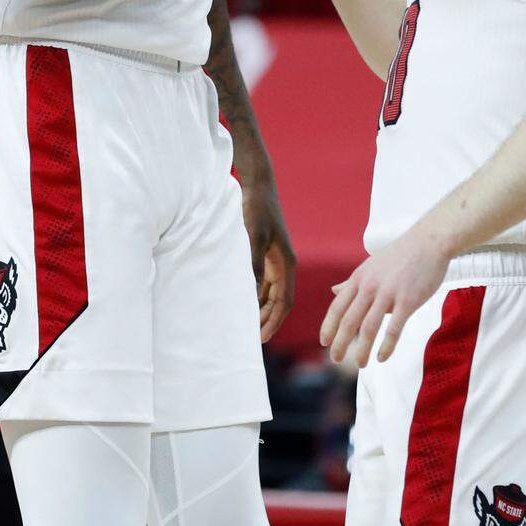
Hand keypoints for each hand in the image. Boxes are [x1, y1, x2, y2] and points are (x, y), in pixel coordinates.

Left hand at [241, 181, 296, 341]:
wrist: (257, 186)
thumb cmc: (256, 209)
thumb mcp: (252, 236)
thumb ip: (252, 263)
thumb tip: (251, 292)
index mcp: (286, 263)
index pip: (284, 301)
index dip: (274, 321)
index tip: (262, 338)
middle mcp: (282, 264)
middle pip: (278, 300)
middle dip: (266, 320)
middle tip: (250, 339)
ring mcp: (273, 259)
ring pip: (269, 292)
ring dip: (259, 309)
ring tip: (244, 326)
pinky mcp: (263, 253)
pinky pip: (261, 281)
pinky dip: (253, 294)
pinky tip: (240, 302)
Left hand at [319, 225, 448, 367]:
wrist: (428, 242)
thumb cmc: (400, 255)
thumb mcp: (371, 266)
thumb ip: (352, 282)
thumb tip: (334, 291)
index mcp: (359, 278)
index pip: (338, 307)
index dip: (329, 326)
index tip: (324, 343)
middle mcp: (370, 286)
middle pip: (349, 320)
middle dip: (340, 343)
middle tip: (336, 360)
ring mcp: (388, 293)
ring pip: (369, 327)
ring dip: (362, 349)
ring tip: (361, 364)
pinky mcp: (408, 300)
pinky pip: (394, 328)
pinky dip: (386, 346)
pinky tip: (382, 358)